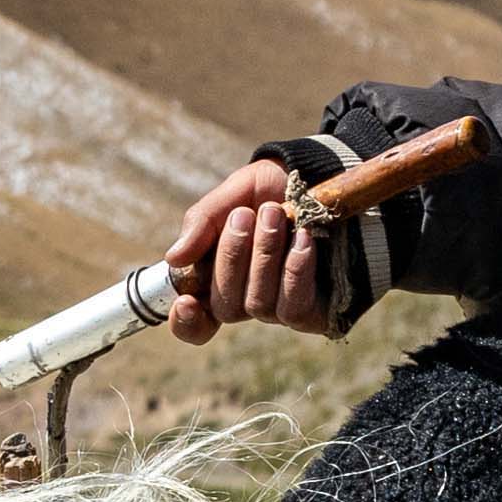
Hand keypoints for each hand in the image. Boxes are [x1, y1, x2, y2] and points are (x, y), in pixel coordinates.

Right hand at [164, 160, 354, 343]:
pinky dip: (294, 271)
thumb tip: (174, 259)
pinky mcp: (316, 311)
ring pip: (258, 305)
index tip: (185, 301)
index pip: (198, 322)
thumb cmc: (275, 190)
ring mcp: (282, 308)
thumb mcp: (234, 194)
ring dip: (264, 256)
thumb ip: (202, 222)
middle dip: (230, 258)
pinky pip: (294, 306)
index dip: (186, 322)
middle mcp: (250, 300)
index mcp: (223, 280)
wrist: (327, 179)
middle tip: (246, 215)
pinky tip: (302, 240)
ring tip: (274, 214)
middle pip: (225, 307)